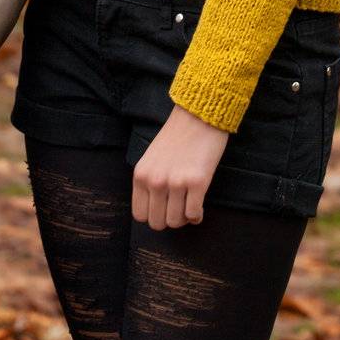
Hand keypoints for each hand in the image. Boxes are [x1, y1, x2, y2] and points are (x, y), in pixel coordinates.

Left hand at [132, 104, 229, 229]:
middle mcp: (155, 181)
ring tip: (189, 204)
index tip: (164, 208)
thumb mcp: (152, 158)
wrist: (199, 116)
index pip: (140, 215)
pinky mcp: (197, 182)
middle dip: (169, 219)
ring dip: (184, 218)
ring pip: (176, 222)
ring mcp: (175, 182)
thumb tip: (156, 210)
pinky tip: (199, 204)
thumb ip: (149, 182)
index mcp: (141, 175)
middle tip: (179, 207)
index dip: (153, 215)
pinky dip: (197, 215)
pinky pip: (194, 214)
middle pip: (157, 223)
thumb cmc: (177, 137)